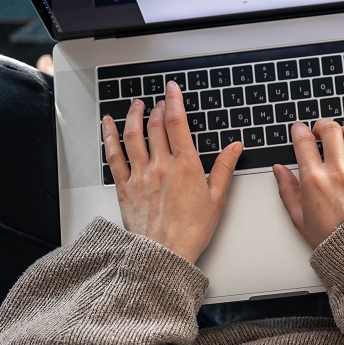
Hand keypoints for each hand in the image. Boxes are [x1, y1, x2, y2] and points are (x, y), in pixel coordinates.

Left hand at [101, 81, 241, 262]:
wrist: (164, 255)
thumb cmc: (191, 232)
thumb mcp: (217, 199)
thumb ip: (225, 169)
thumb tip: (234, 147)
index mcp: (185, 166)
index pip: (177, 122)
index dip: (174, 100)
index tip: (172, 88)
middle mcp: (161, 166)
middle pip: (156, 125)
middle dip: (158, 108)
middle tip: (160, 101)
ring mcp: (140, 175)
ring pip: (133, 135)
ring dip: (134, 115)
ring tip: (136, 104)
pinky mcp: (124, 187)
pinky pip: (113, 156)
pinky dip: (110, 137)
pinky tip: (108, 125)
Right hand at [273, 119, 343, 248]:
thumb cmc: (332, 239)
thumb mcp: (299, 218)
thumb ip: (287, 190)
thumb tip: (279, 170)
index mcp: (314, 181)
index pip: (303, 142)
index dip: (299, 130)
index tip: (299, 129)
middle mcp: (338, 172)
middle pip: (330, 130)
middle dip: (322, 125)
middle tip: (320, 131)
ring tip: (342, 136)